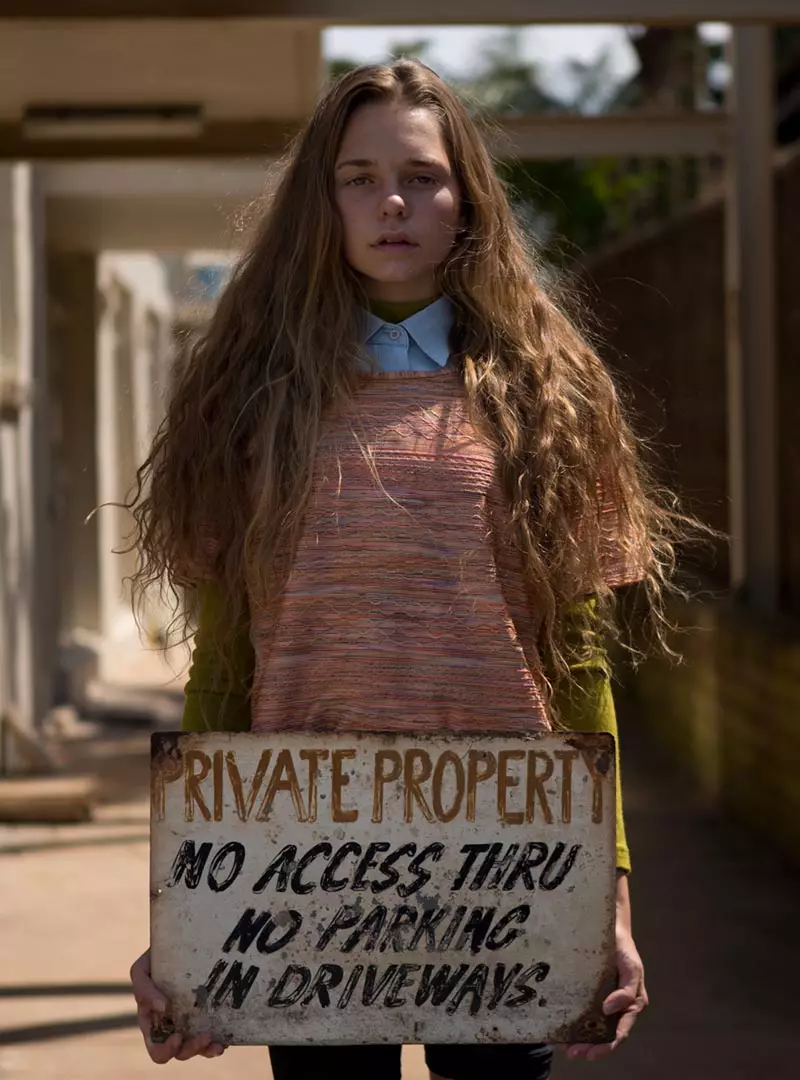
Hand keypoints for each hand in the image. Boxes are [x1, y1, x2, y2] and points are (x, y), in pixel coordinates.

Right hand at [130, 948, 226, 1062]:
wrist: (177, 943)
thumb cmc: (154, 959)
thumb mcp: (141, 969)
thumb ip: (143, 988)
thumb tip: (163, 1008)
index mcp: (153, 1023)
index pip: (157, 1048)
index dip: (166, 1050)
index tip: (178, 1036)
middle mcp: (171, 1027)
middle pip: (179, 1052)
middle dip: (192, 1049)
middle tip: (206, 1036)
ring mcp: (190, 1022)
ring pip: (197, 1049)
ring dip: (207, 1050)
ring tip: (219, 1044)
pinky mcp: (206, 1015)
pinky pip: (213, 1035)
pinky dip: (219, 1041)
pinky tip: (226, 1039)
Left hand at [564, 927, 647, 1061]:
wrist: (610, 928)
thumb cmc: (624, 948)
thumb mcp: (631, 967)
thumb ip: (627, 990)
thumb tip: (609, 1010)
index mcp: (632, 1004)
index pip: (620, 1031)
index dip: (607, 1045)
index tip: (591, 1053)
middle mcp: (618, 1006)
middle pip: (605, 1033)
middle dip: (590, 1047)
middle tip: (573, 1053)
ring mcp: (603, 1000)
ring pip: (593, 1026)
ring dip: (580, 1039)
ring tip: (565, 1047)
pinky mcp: (590, 991)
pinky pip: (582, 1010)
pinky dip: (574, 1021)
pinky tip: (562, 1028)